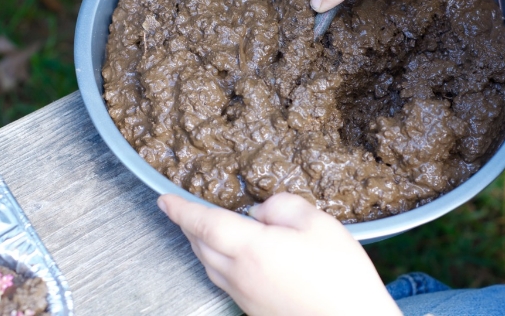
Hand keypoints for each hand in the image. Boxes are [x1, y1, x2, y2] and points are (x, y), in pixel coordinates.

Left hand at [158, 192, 401, 315]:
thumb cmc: (340, 276)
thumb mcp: (318, 224)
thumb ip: (283, 207)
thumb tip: (261, 211)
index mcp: (251, 249)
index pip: (203, 224)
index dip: (181, 209)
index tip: (164, 199)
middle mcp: (239, 274)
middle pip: (200, 245)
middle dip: (188, 224)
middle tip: (183, 208)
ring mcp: (244, 295)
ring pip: (209, 264)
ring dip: (201, 243)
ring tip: (206, 228)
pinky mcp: (254, 309)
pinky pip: (224, 279)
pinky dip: (218, 261)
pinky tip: (235, 255)